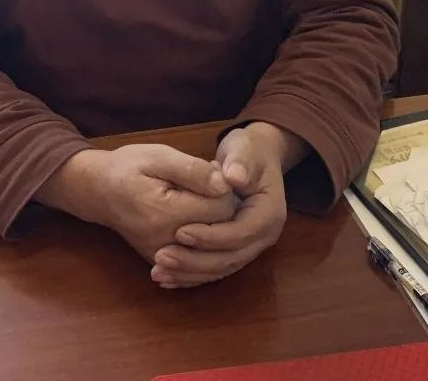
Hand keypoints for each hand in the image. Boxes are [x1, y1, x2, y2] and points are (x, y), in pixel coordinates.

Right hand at [36, 143, 237, 263]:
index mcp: (167, 213)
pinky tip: (198, 222)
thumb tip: (224, 184)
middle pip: (220, 231)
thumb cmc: (127, 167)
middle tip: (207, 183)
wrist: (97, 190)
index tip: (212, 172)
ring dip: (215, 226)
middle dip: (222, 207)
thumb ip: (192, 170)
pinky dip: (204, 244)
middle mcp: (166, 243)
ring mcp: (163, 256)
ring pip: (211, 251)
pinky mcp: (160, 261)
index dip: (225, 189)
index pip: (221, 209)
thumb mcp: (158, 157)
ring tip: (200, 200)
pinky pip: (195, 262)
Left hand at [151, 123, 295, 288]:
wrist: (256, 158)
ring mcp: (250, 246)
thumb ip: (240, 162)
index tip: (180, 231)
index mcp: (269, 214)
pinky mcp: (236, 250)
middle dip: (194, 261)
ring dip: (190, 273)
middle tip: (161, 257)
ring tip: (158, 271)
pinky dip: (192, 275)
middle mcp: (263, 236)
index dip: (210, 235)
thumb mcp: (245, 149)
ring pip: (221, 269)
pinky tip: (168, 277)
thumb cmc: (249, 151)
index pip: (240, 234)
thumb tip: (233, 177)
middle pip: (230, 258)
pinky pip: (215, 268)